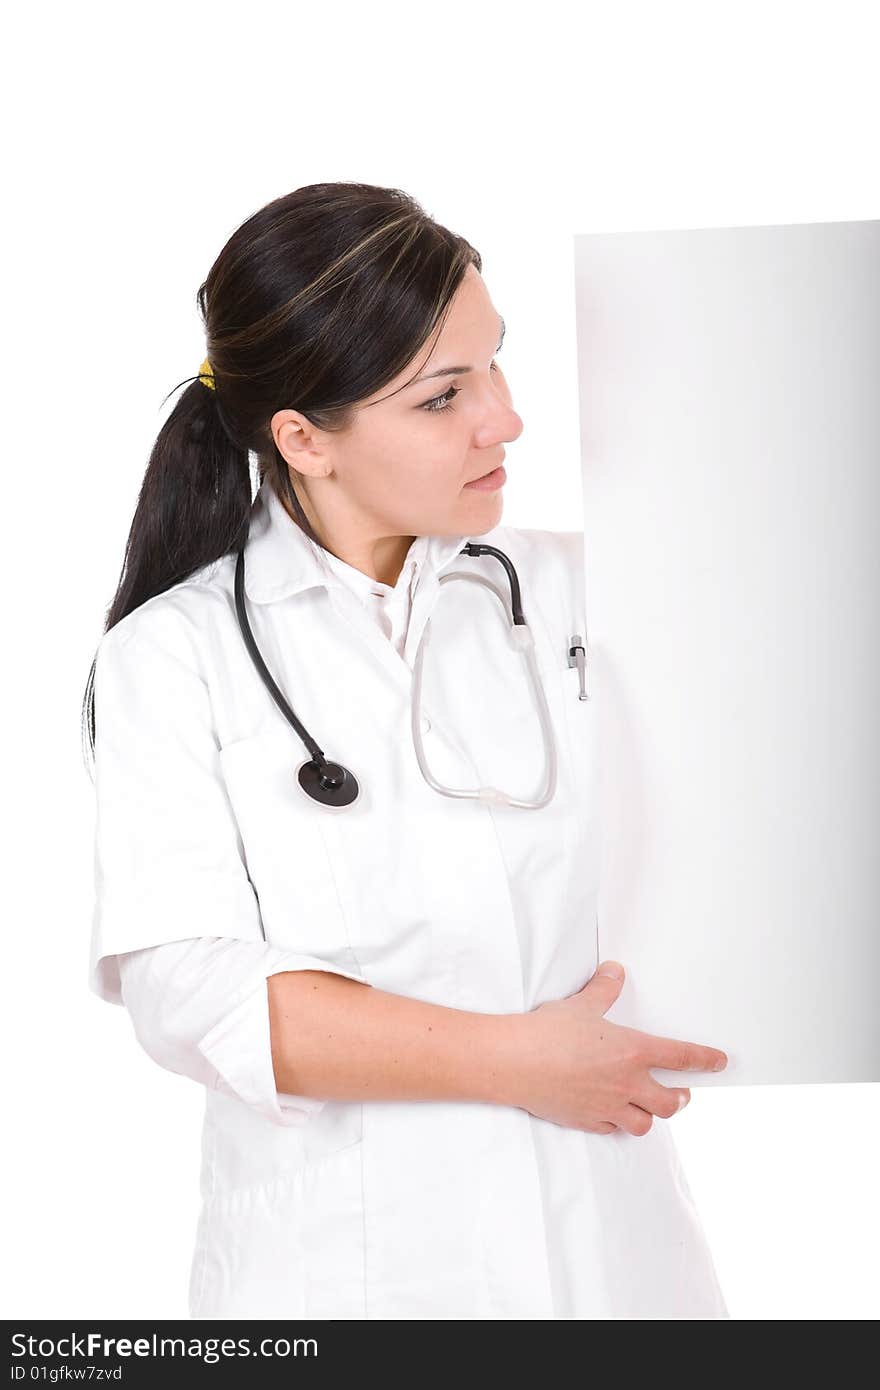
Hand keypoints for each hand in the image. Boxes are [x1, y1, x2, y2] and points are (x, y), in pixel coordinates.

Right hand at [513, 961, 727, 1135]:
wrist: (516, 1062)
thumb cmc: (549, 1032)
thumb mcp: (581, 1004)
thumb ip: (604, 990)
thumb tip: (615, 971)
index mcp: (633, 1052)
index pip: (681, 1057)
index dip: (705, 1060)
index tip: (719, 1062)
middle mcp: (627, 1083)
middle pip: (670, 1102)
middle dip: (680, 1098)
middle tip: (682, 1092)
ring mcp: (607, 1106)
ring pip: (644, 1123)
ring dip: (650, 1115)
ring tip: (648, 1107)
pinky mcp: (586, 1120)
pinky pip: (612, 1128)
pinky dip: (617, 1123)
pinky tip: (612, 1115)